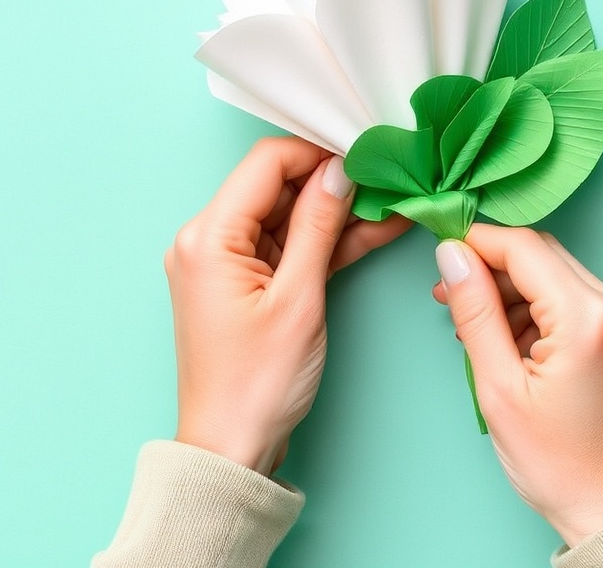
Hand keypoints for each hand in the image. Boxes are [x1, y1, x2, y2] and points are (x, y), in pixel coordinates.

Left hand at [165, 137, 409, 475]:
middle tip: (388, 177)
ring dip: (339, 212)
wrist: (232, 449)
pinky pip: (291, 248)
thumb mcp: (299, 298)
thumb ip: (319, 225)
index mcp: (208, 236)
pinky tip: (375, 229)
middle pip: (279, 187)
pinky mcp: (248, 283)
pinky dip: (327, 242)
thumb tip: (341, 170)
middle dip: (335, 182)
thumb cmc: (257, 383)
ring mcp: (229, 262)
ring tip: (394, 202)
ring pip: (291, 217)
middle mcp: (210, 240)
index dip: (318, 152)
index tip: (365, 154)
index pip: (267, 164)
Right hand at [433, 226, 602, 546]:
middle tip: (452, 297)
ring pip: (563, 277)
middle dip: (494, 270)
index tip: (443, 255)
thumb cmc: (561, 467)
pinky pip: (583, 301)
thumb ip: (475, 312)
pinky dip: (548, 312)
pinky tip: (522, 346)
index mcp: (589, 318)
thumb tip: (452, 256)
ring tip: (485, 336)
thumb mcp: (499, 389)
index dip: (476, 243)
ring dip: (519, 293)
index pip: (523, 248)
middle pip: (545, 257)